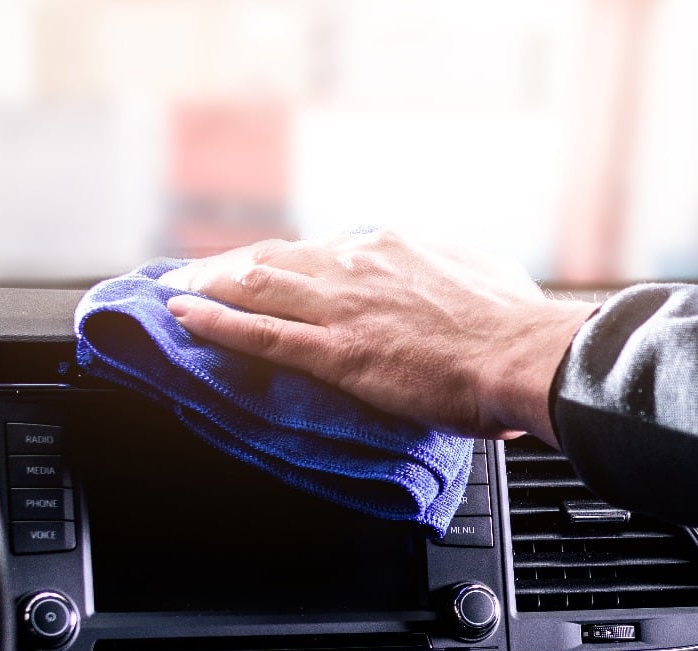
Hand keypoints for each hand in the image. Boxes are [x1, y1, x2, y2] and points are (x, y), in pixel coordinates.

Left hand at [158, 231, 596, 444]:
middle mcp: (356, 266)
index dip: (285, 261)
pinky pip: (261, 335)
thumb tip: (454, 273)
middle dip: (230, 267)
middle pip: (276, 260)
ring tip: (176, 293)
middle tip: (196, 275)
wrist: (520, 355)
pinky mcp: (336, 353)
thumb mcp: (483, 275)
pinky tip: (183, 317)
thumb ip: (452, 271)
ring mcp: (342, 309)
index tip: (266, 267)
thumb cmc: (515, 324)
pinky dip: (215, 323)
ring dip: (209, 287)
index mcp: (391, 248)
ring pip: (258, 288)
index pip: (321, 250)